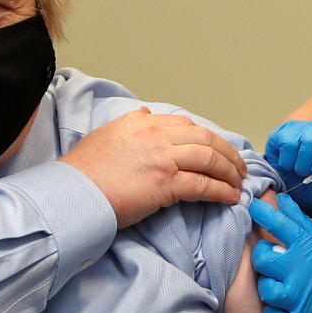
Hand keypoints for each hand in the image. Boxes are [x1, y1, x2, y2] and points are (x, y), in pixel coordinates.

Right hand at [61, 107, 247, 228]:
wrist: (73, 193)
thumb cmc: (83, 171)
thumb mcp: (106, 134)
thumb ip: (130, 124)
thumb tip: (146, 115)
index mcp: (142, 123)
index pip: (186, 125)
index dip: (208, 138)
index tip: (217, 149)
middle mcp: (155, 134)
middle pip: (205, 138)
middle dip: (227, 153)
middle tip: (238, 167)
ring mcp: (163, 157)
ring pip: (210, 159)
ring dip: (229, 172)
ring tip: (238, 183)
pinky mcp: (166, 183)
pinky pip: (204, 184)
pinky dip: (221, 190)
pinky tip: (230, 197)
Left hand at [249, 194, 311, 312]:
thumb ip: (301, 223)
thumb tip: (282, 202)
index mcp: (309, 247)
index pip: (277, 223)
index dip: (261, 213)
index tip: (254, 208)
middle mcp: (301, 271)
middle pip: (261, 259)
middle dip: (264, 257)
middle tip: (273, 259)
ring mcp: (300, 299)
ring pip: (264, 289)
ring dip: (270, 286)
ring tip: (283, 284)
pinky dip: (276, 311)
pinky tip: (286, 304)